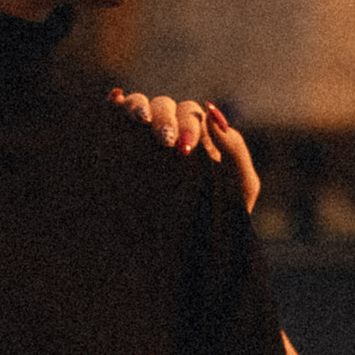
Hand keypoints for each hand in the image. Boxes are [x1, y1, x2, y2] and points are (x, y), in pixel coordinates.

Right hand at [110, 91, 261, 213]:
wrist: (195, 253)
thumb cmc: (222, 217)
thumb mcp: (241, 185)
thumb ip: (235, 148)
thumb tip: (211, 113)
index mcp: (200, 138)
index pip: (190, 113)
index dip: (187, 123)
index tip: (185, 147)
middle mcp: (170, 135)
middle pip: (165, 107)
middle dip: (165, 119)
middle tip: (166, 142)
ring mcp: (144, 142)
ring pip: (140, 106)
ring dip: (139, 106)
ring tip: (141, 121)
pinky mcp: (119, 153)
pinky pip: (114, 119)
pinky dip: (114, 105)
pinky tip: (114, 101)